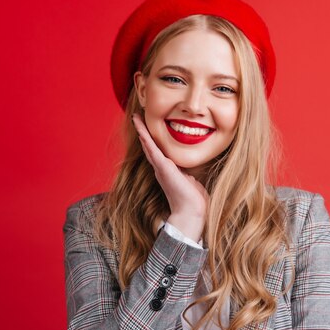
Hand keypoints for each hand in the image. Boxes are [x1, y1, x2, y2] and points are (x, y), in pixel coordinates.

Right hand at [132, 113, 207, 241]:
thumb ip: (187, 176)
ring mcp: (160, 167)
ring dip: (141, 131)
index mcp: (167, 171)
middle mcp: (160, 168)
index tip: (148, 129)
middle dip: (143, 132)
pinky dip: (145, 137)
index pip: (157, 152)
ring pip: (148, 145)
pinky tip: (140, 127)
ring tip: (136, 118)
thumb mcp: (190, 182)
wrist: (191, 211)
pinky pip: (151, 148)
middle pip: (149, 146)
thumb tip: (190, 176)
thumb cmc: (193, 200)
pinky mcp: (162, 167)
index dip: (152, 140)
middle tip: (137, 119)